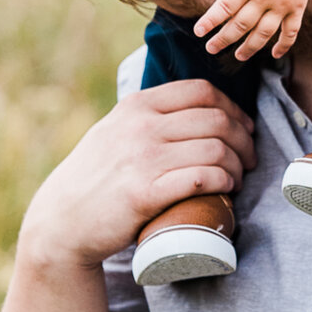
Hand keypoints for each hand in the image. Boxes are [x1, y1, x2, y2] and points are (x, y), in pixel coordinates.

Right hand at [17, 78, 255, 273]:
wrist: (62, 219)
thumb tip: (196, 110)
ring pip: (216, 148)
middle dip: (244, 140)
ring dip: (237, 165)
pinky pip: (202, 178)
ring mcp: (142, 159)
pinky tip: (225, 190)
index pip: (201, 91)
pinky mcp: (145, 193)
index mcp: (136, 106)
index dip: (233, 109)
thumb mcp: (114, 131)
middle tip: (248, 161)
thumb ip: (147, 118)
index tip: (243, 129)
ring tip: (236, 179)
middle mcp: (140, 126)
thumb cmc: (96, 178)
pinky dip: (223, 182)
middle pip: (216, 119)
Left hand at [194, 0, 311, 60]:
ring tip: (238, 56)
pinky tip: (276, 55)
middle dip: (224, 39)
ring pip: (264, 33)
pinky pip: (291, 31)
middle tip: (211, 49)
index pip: (224, 7)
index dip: (210, 21)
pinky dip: (284, 44)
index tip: (198, 32)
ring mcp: (282, 5)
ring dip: (250, 47)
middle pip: (241, 24)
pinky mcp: (297, 8)